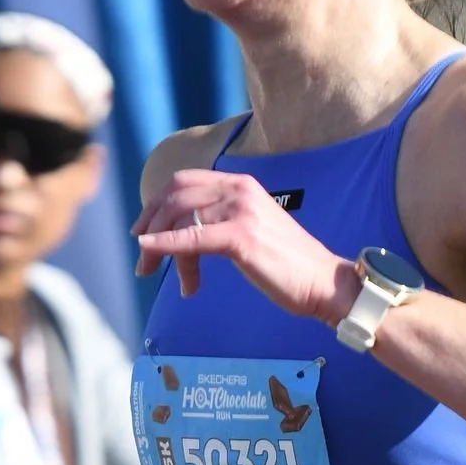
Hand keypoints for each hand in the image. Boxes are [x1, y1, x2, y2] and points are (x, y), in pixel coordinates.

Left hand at [132, 169, 350, 319]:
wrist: (323, 281)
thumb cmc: (287, 264)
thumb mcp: (249, 230)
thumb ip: (218, 223)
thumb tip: (182, 238)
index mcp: (240, 184)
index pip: (182, 182)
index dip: (155, 203)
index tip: (142, 230)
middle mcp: (238, 189)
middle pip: (175, 197)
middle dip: (149, 224)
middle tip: (142, 257)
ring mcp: (240, 211)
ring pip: (179, 219)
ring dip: (156, 246)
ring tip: (150, 271)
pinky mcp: (241, 237)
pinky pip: (191, 239)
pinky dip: (165, 245)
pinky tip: (149, 250)